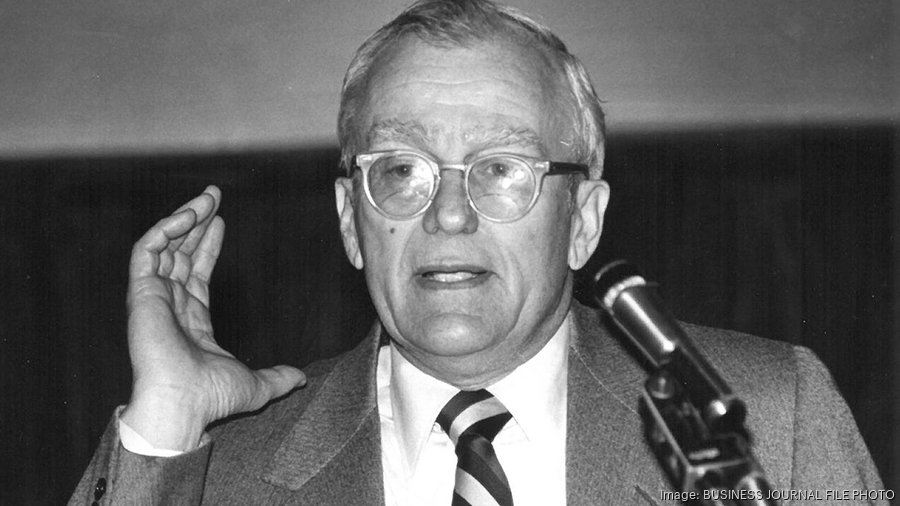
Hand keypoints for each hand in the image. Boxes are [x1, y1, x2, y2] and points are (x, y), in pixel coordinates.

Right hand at [121, 186, 305, 450]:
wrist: (183, 405)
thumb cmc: (211, 398)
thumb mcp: (255, 384)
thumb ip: (277, 377)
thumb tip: (301, 379)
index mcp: (190, 321)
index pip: (196, 273)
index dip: (206, 246)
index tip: (220, 222)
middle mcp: (169, 306)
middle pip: (179, 253)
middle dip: (195, 223)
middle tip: (213, 196)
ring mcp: (152, 299)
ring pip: (162, 246)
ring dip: (182, 218)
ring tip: (206, 198)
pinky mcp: (140, 294)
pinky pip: (146, 251)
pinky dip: (163, 230)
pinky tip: (188, 216)